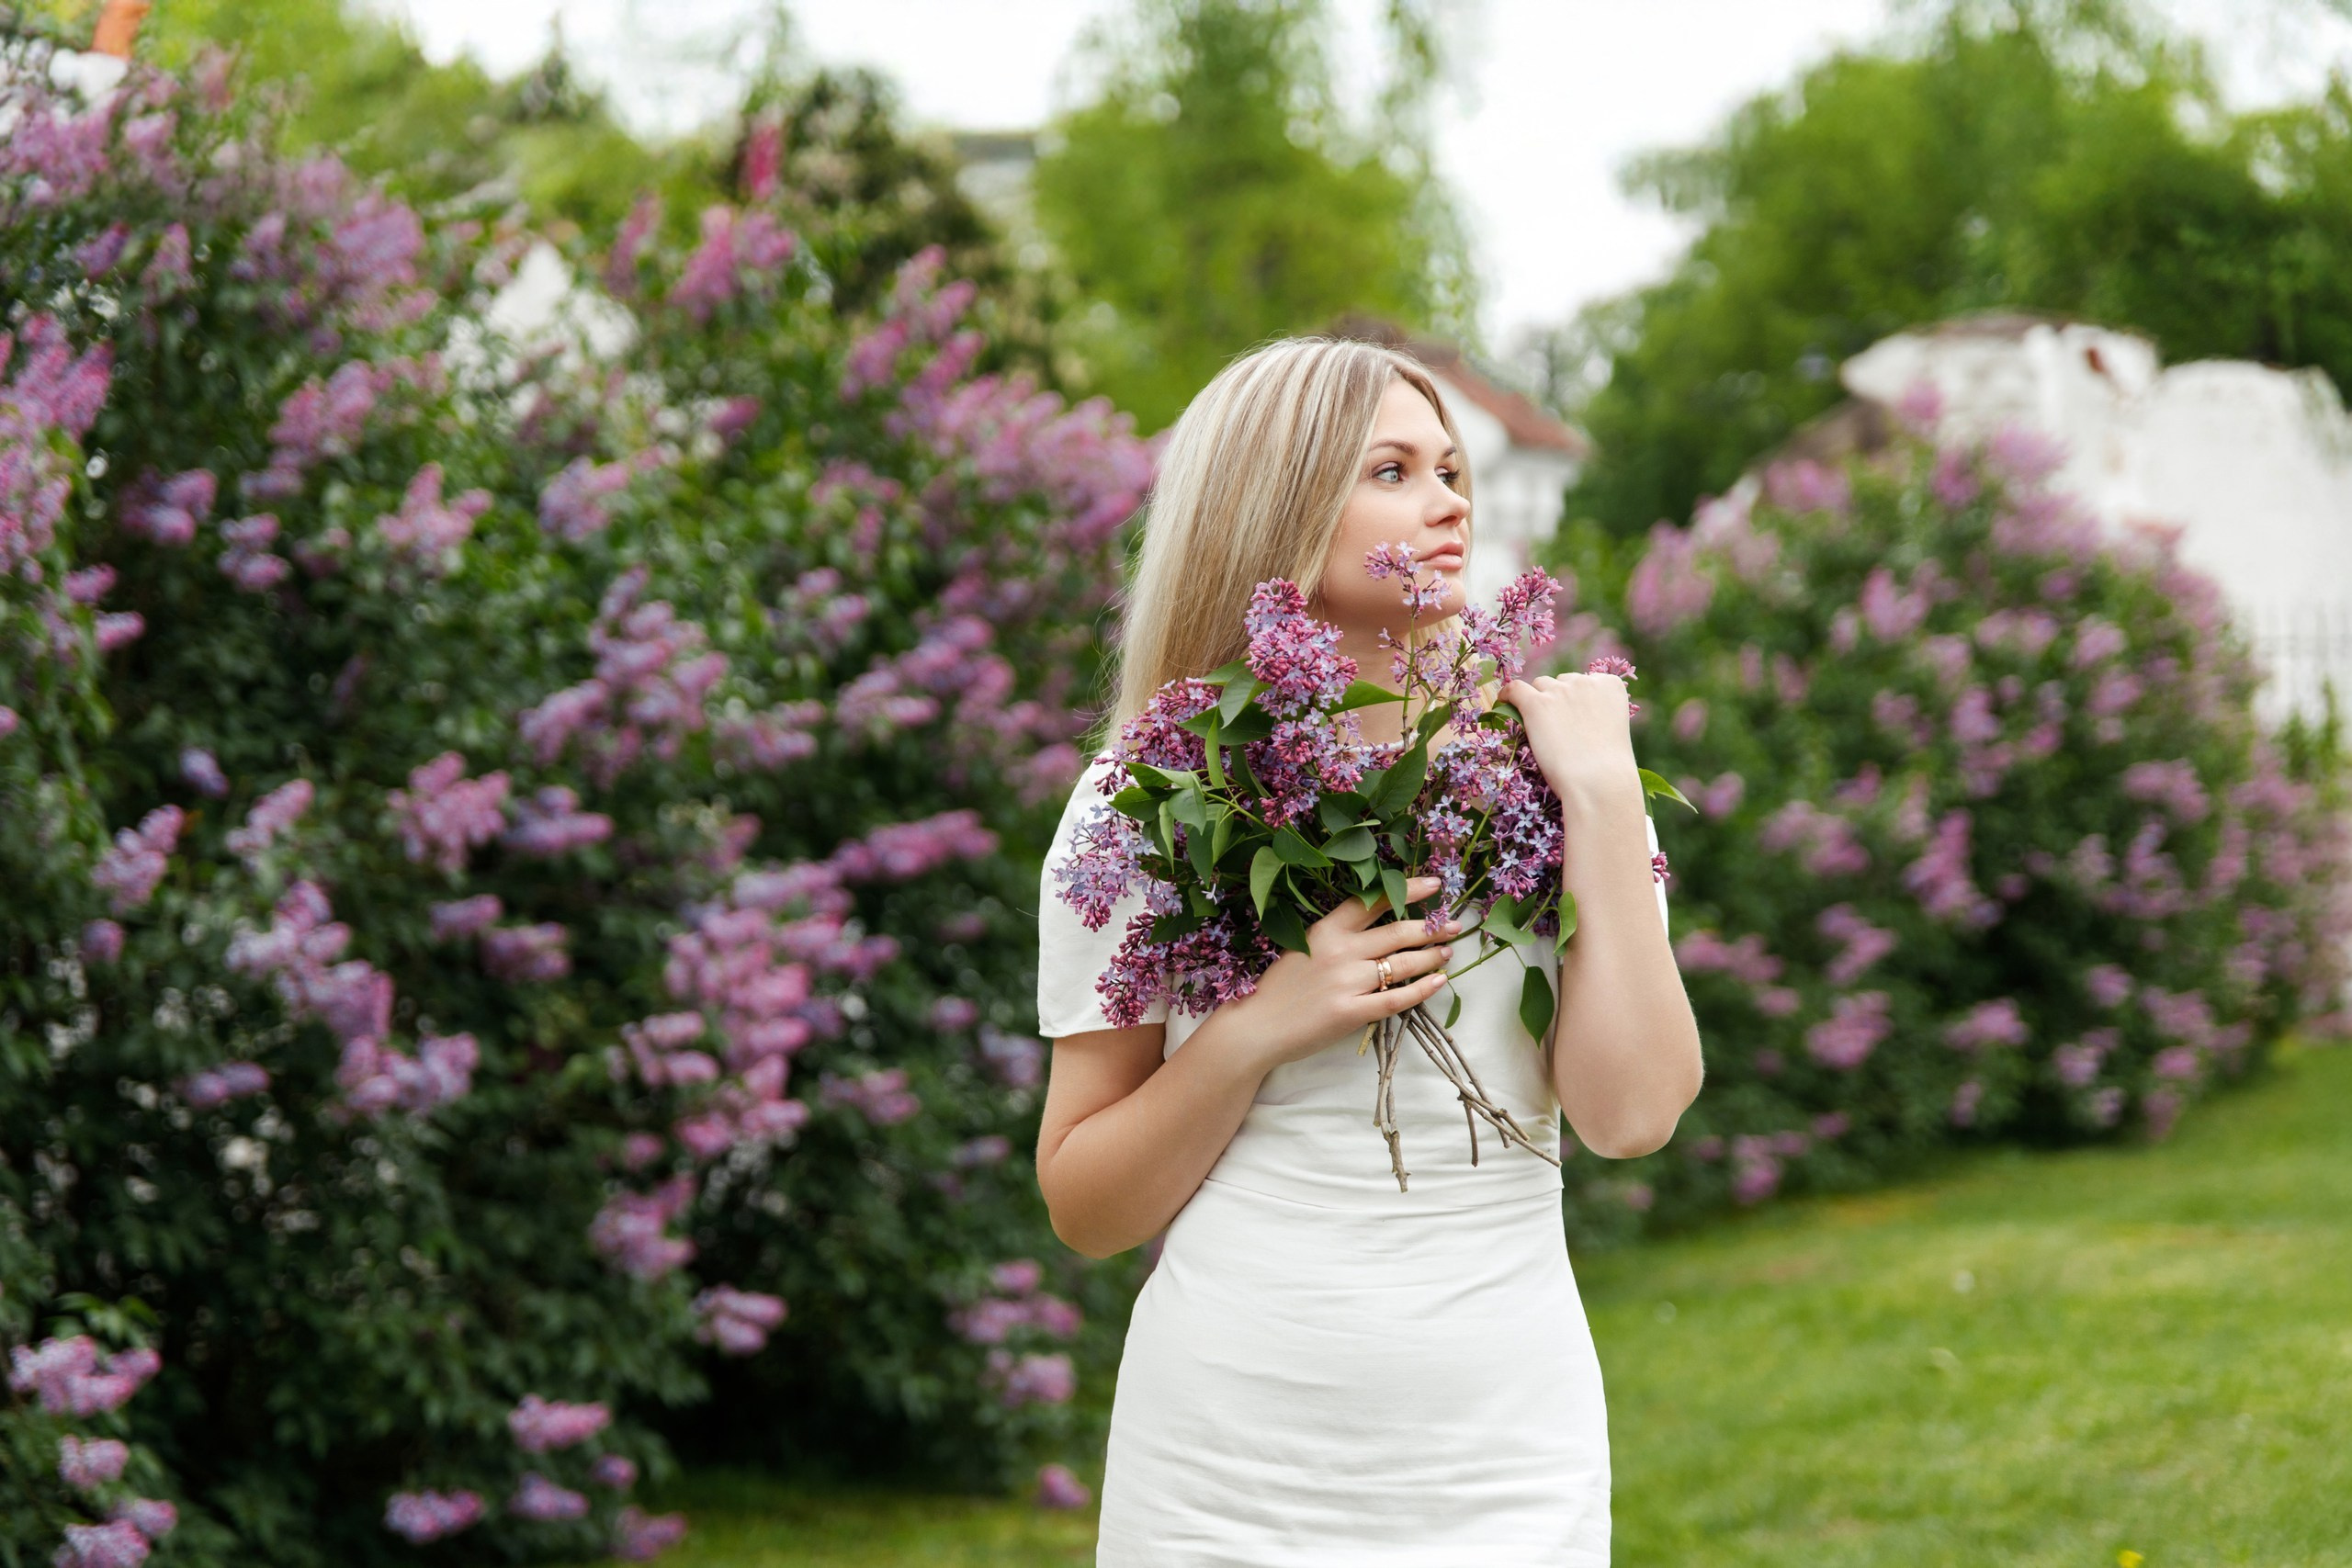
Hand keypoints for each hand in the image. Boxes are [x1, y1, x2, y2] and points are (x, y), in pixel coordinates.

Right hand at [1219, 875, 1455, 1068]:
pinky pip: (1397, 999)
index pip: (1373, 901)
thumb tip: (1377, 930)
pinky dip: (1422, 989)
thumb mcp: (1302, 947)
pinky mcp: (1351, 1012)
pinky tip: (1439, 981)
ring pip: (1402, 964)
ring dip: (1431, 956)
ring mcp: (1347, 982)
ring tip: (1447, 952)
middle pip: (1397, 932)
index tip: (1434, 885)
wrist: (1255, 1027)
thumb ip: (1336, 938)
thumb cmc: (1278, 988)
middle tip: (1453, 925)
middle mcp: (1340, 951)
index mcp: (1326, 929)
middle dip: (1431, 927)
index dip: (1407, 890)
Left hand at [1500, 673, 1640, 809]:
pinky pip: (1515, 689)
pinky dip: (1508, 694)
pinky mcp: (1536, 704)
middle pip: (1562, 682)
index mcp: (1609, 685)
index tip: (1574, 715)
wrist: (1598, 781)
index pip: (1586, 680)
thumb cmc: (1608, 766)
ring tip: (1536, 724)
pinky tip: (1503, 701)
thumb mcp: (1612, 728)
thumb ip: (1597, 712)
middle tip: (1556, 726)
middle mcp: (1585, 681)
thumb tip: (1573, 713)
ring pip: (1541, 685)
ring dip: (1538, 699)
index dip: (1577, 698)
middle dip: (1558, 698)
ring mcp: (1559, 691)